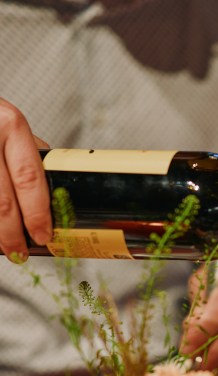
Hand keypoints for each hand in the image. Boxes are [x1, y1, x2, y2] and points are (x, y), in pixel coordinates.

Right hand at [0, 99, 52, 258]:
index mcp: (9, 124)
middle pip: (3, 201)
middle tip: (20, 252)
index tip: (44, 235)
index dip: (37, 213)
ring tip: (4, 247)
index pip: (29, 178)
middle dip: (13, 234)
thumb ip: (27, 152)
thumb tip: (54, 189)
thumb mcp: (8, 123)